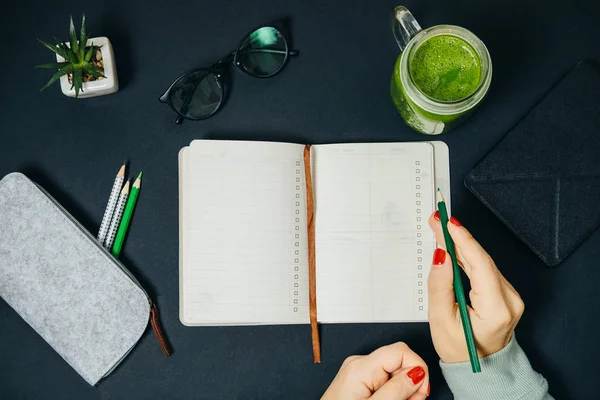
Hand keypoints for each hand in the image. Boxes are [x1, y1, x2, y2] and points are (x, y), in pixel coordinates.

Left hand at [321, 342, 429, 399]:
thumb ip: (397, 390)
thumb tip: (418, 372)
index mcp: (361, 367)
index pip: (401, 350)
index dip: (417, 368)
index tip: (421, 390)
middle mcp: (358, 363)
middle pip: (399, 360)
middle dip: (411, 382)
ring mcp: (357, 370)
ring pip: (394, 371)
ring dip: (403, 389)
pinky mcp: (358, 379)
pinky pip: (383, 378)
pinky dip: (392, 391)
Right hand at [427, 212, 524, 362]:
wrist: (479, 368)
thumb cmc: (458, 349)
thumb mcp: (440, 319)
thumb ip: (440, 284)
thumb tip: (441, 254)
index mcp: (496, 308)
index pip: (480, 264)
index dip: (463, 240)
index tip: (447, 222)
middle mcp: (509, 300)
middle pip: (482, 259)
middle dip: (458, 238)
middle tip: (437, 220)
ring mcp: (511, 296)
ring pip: (484, 262)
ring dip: (462, 245)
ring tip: (441, 229)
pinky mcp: (505, 294)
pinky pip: (485, 269)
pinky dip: (469, 257)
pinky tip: (454, 247)